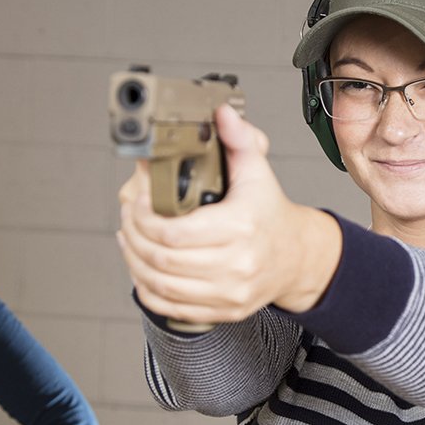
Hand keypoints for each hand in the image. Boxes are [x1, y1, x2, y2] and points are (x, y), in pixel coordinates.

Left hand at [116, 104, 341, 324]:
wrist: (296, 257)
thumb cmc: (269, 216)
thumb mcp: (258, 172)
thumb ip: (238, 140)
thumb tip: (221, 114)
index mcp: (239, 227)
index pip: (173, 232)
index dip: (144, 217)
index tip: (138, 202)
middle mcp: (235, 264)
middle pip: (161, 259)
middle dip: (133, 236)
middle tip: (128, 219)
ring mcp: (228, 292)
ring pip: (161, 286)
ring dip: (134, 263)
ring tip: (129, 241)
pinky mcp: (222, 311)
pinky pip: (171, 308)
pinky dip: (147, 290)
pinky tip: (141, 270)